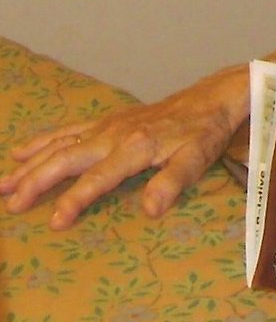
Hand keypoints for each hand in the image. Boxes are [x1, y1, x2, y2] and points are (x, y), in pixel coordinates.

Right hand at [0, 64, 247, 229]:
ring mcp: (107, 126)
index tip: (54, 222)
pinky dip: (42, 141)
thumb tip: (150, 209)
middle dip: (36, 181)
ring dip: (30, 164)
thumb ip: (173, 182)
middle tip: (12, 205)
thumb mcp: (198, 159)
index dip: (76, 199)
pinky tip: (20, 151)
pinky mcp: (107, 121)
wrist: (210, 99)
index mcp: (135, 147)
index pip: (99, 177)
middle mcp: (114, 135)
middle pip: (67, 158)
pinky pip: (68, 130)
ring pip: (59, 144)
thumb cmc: (204, 133)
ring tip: (3, 185)